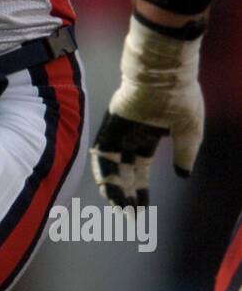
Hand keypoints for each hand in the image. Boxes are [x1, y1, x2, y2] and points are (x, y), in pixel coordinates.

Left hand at [89, 16, 204, 207]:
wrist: (166, 71)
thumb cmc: (180, 95)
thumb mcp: (190, 131)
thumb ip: (185, 153)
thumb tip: (182, 175)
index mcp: (148, 135)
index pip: (139, 169)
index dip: (140, 190)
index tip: (143, 211)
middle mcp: (130, 135)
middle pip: (123, 172)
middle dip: (126, 196)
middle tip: (130, 219)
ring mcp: (118, 130)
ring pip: (110, 166)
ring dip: (114, 188)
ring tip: (121, 210)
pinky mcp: (110, 124)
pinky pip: (101, 152)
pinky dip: (103, 171)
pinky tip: (110, 189)